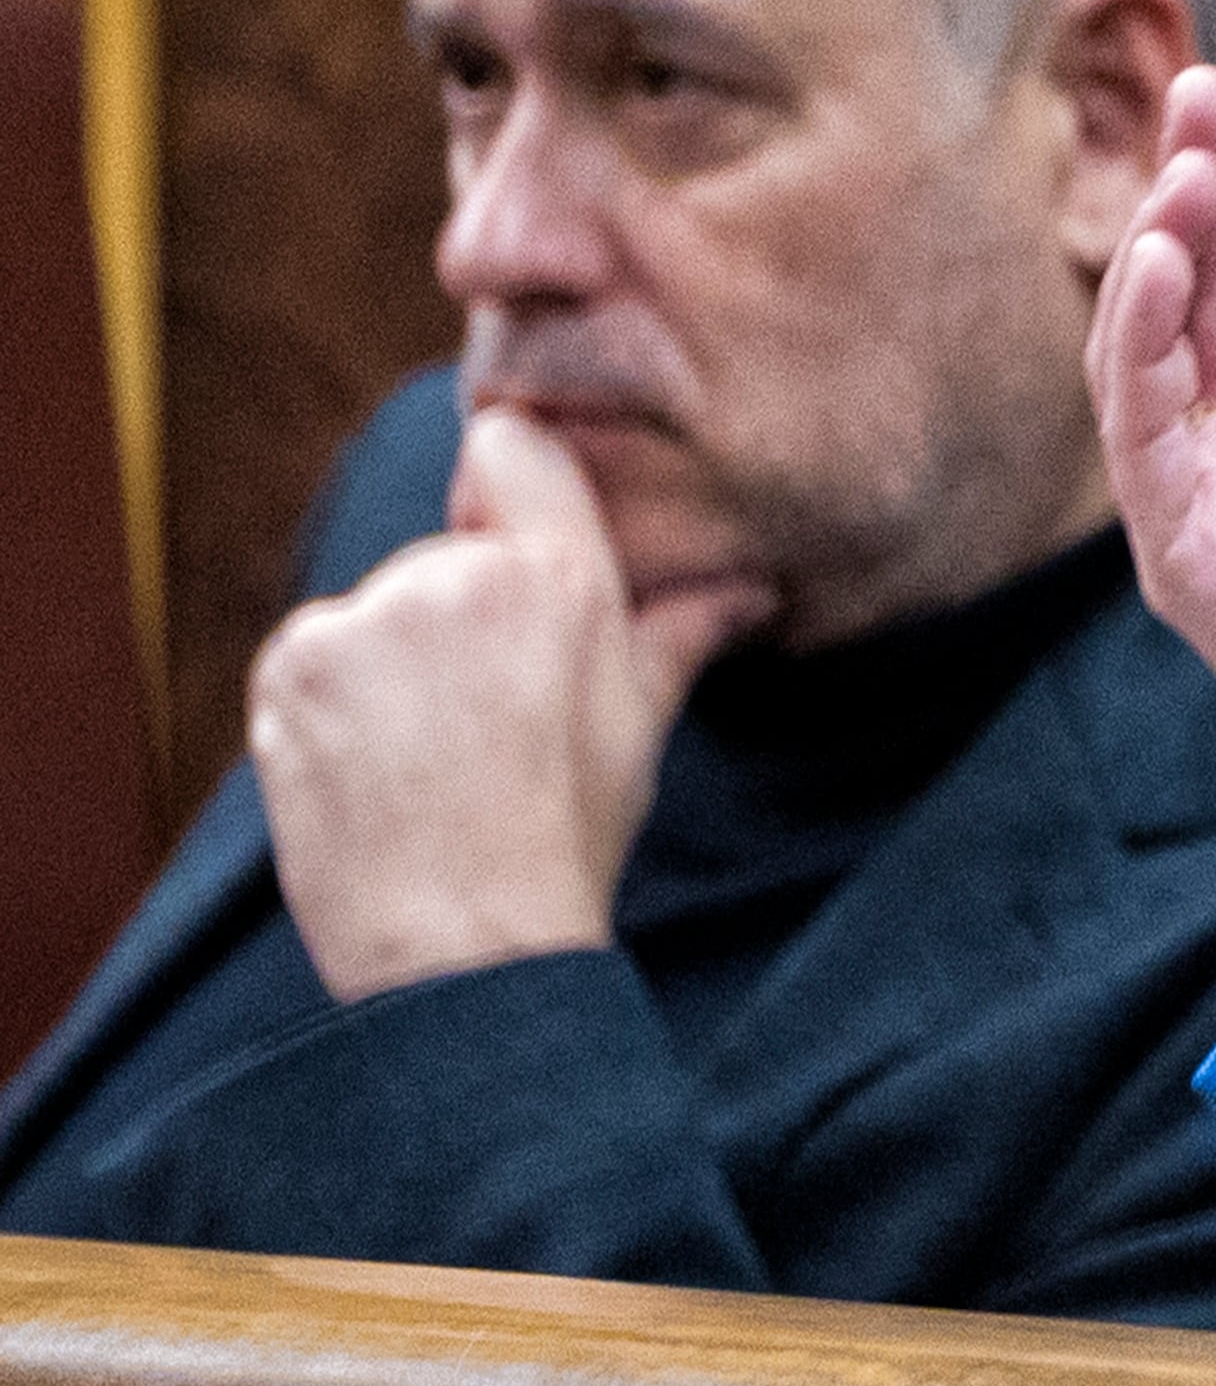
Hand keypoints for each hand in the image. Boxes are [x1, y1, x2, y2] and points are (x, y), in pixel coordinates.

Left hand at [251, 404, 774, 1004]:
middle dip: (460, 618)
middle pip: (446, 553)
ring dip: (393, 665)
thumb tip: (750, 590)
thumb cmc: (566, 837)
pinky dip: (332, 702)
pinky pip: (315, 655)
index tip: (509, 551)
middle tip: (487, 718)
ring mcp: (366, 617)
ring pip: (379, 609)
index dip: (508, 487)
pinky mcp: (295, 661)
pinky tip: (372, 768)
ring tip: (428, 758)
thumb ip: (681, 633)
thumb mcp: (641, 726)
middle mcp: (458, 576)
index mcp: (561, 580)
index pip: (514, 444)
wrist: (464, 941)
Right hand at [1089, 65, 1215, 846]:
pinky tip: (1165, 265)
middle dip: (1190, 186)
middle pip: (1193, 293)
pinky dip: (1139, 347)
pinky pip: (1143, 437)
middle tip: (1202, 87)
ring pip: (1146, 353)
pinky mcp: (1194, 558)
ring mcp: (1214, 504)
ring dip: (1156, 252)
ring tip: (1187, 162)